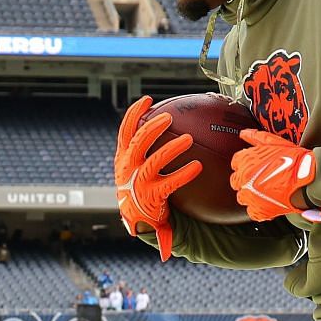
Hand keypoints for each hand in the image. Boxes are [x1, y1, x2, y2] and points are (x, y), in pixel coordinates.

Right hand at [114, 97, 199, 261]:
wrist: (137, 220)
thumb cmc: (140, 187)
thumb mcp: (134, 167)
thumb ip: (143, 148)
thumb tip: (165, 123)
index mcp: (122, 158)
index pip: (125, 131)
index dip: (134, 114)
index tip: (148, 100)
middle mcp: (127, 168)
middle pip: (138, 142)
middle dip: (152, 128)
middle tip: (169, 118)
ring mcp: (139, 183)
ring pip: (154, 161)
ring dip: (171, 149)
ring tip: (188, 140)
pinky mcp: (152, 196)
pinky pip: (170, 182)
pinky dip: (184, 174)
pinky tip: (198, 167)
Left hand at [231, 129, 320, 222]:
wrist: (308, 179)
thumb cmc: (294, 159)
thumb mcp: (275, 143)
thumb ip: (256, 137)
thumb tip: (243, 133)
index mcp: (245, 161)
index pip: (236, 163)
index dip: (246, 164)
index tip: (256, 166)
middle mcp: (244, 179)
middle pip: (236, 181)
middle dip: (247, 180)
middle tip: (262, 179)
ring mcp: (250, 197)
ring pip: (243, 197)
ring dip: (252, 194)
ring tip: (268, 190)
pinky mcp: (259, 211)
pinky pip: (252, 212)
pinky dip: (260, 208)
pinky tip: (270, 201)